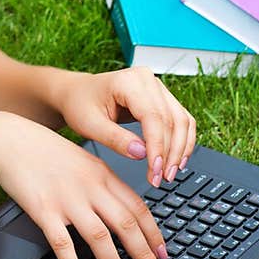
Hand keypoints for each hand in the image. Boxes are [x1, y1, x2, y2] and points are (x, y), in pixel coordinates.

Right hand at [0, 111, 168, 258]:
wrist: (9, 141)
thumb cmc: (44, 152)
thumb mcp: (83, 160)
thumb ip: (103, 183)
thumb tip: (123, 209)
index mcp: (102, 174)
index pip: (137, 207)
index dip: (154, 233)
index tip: (163, 253)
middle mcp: (90, 187)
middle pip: (126, 223)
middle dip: (144, 253)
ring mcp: (67, 199)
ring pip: (100, 236)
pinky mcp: (44, 210)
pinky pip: (62, 243)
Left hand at [55, 66, 196, 187]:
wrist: (77, 93)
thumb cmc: (80, 105)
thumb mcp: (89, 124)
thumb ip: (115, 138)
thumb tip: (142, 154)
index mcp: (128, 81)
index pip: (153, 116)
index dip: (157, 146)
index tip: (155, 171)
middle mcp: (147, 79)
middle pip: (171, 119)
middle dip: (169, 153)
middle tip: (161, 179)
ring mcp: (157, 87)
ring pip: (181, 120)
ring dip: (179, 149)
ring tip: (169, 174)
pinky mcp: (162, 98)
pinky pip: (181, 119)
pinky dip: (182, 141)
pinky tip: (176, 161)